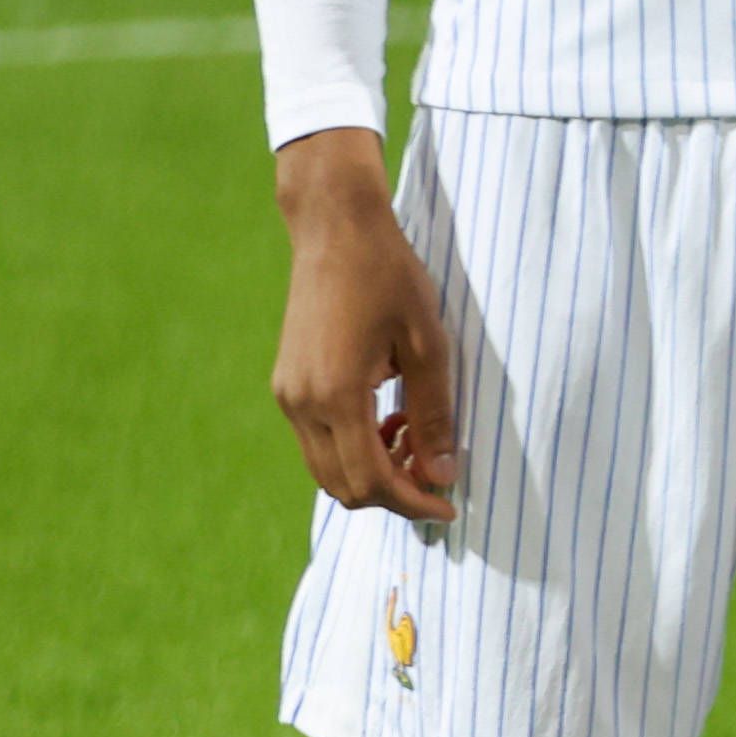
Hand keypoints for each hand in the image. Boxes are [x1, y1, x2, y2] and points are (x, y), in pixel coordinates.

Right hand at [268, 135, 459, 519]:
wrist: (336, 231)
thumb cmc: (389, 278)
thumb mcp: (429, 345)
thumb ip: (434, 413)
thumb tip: (443, 472)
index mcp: (336, 396)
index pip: (371, 481)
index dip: (413, 502)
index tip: (449, 505)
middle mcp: (301, 404)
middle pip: (343, 486)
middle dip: (393, 493)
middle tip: (438, 474)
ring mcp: (287, 395)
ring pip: (327, 467)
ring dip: (373, 470)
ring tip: (417, 438)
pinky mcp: (286, 384)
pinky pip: (319, 440)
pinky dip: (355, 447)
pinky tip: (390, 419)